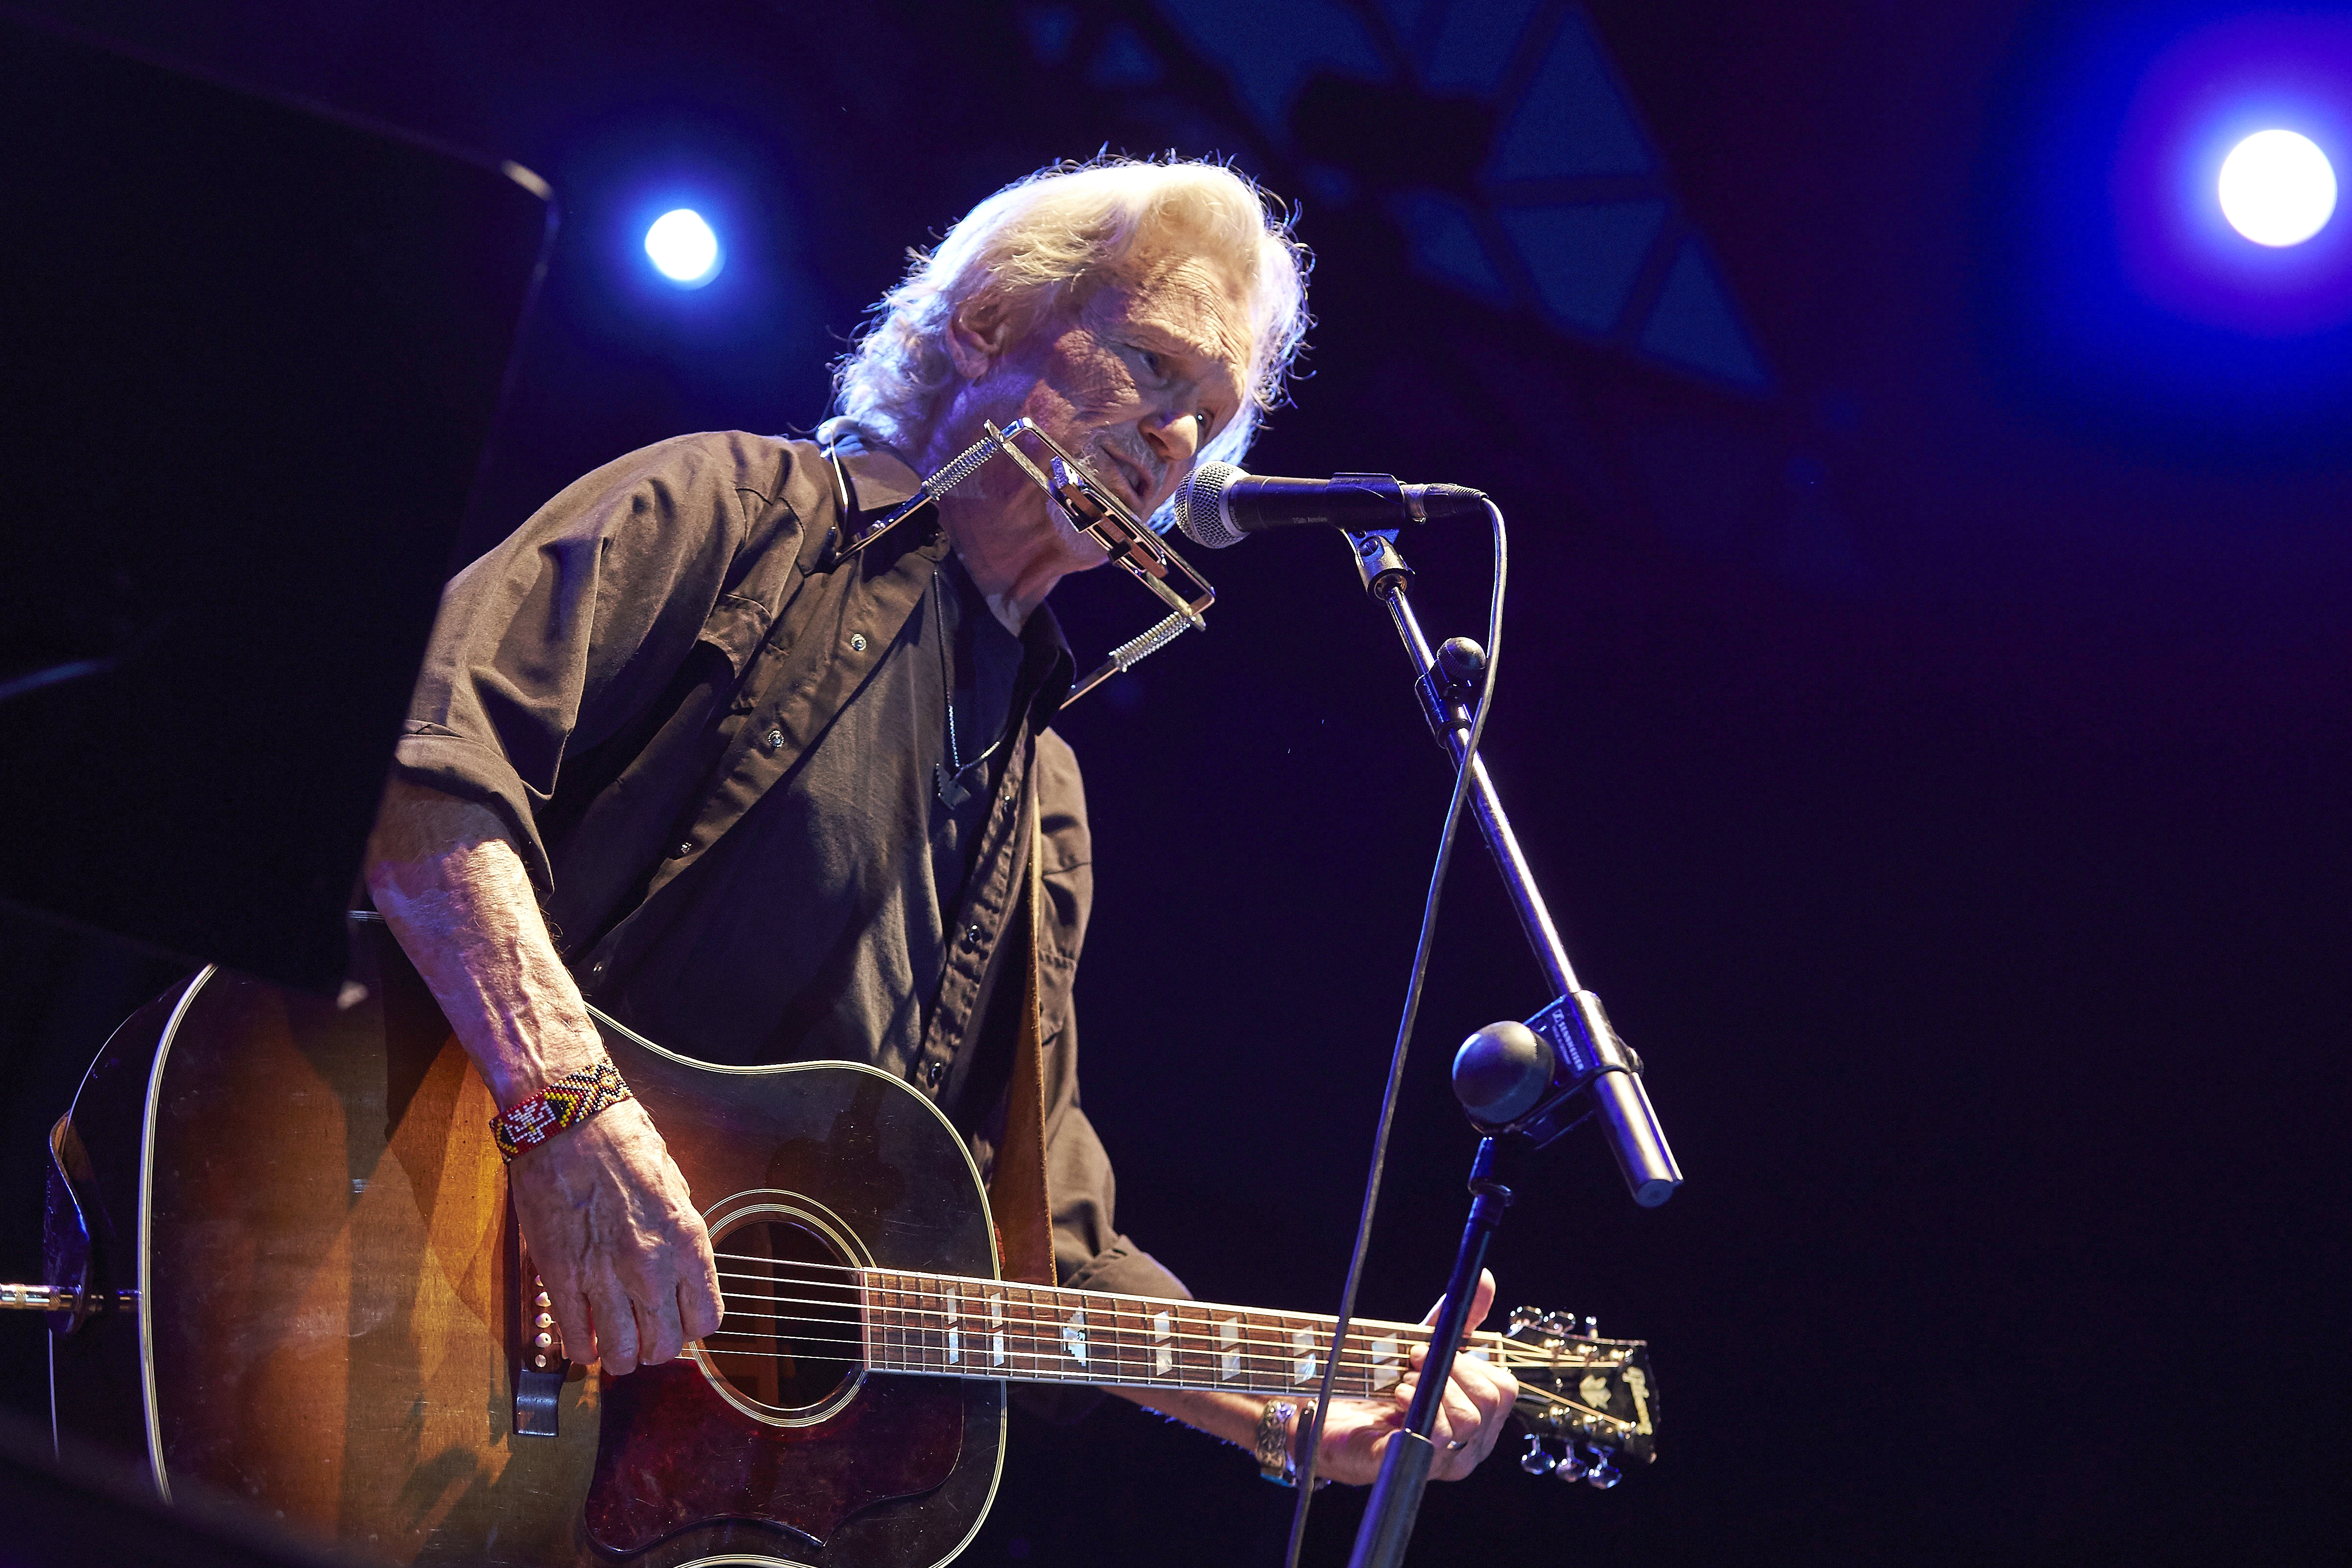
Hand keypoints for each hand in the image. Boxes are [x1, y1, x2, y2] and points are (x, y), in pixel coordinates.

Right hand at [507, 1098, 723, 1375]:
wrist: (568, 1120)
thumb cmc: (624, 1144)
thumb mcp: (675, 1188)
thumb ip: (679, 1237)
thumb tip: (680, 1275)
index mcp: (687, 1241)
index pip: (705, 1320)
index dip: (689, 1324)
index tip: (676, 1317)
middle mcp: (651, 1266)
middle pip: (664, 1347)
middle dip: (654, 1345)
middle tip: (642, 1330)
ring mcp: (604, 1276)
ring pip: (621, 1356)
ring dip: (618, 1355)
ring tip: (612, 1338)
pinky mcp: (561, 1277)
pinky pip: (577, 1341)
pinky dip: (582, 1348)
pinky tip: (583, 1334)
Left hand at [1307, 1269, 1519, 1484]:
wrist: (1332, 1417)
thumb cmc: (1385, 1387)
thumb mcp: (1425, 1347)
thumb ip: (1458, 1320)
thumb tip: (1483, 1278)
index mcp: (1480, 1421)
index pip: (1503, 1390)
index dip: (1472, 1363)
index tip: (1435, 1349)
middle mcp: (1470, 1446)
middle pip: (1489, 1404)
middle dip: (1452, 1371)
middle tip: (1416, 1361)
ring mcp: (1445, 1462)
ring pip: (1466, 1421)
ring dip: (1432, 1388)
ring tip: (1404, 1382)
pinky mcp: (1413, 1465)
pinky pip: (1434, 1437)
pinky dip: (1418, 1407)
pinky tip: (1398, 1396)